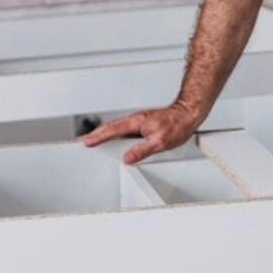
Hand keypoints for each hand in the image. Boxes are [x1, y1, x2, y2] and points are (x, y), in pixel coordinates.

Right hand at [79, 102, 201, 163]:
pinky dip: (116, 132)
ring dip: (105, 132)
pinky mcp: (144, 122)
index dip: (98, 137)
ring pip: (117, 127)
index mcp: (136, 122)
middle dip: (96, 134)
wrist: (187, 114)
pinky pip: (125, 128)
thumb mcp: (159, 142)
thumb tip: (127, 158)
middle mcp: (136, 119)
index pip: (112, 131)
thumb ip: (141, 151)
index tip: (87, 141)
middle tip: (85, 140)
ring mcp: (139, 120)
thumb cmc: (177, 125)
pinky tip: (116, 137)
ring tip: (95, 139)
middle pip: (111, 127)